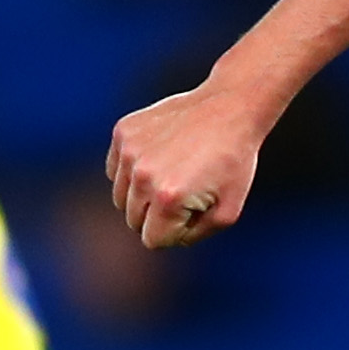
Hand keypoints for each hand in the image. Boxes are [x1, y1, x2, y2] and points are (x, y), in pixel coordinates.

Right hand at [109, 81, 266, 249]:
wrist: (229, 109)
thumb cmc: (233, 163)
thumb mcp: (227, 213)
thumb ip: (193, 236)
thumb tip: (165, 240)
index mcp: (169, 199)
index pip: (152, 240)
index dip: (174, 232)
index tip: (193, 212)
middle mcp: (142, 176)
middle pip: (134, 220)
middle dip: (158, 215)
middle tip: (187, 191)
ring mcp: (129, 152)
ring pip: (121, 197)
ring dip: (143, 193)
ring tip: (174, 173)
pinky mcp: (123, 132)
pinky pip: (115, 170)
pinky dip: (133, 171)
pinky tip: (160, 157)